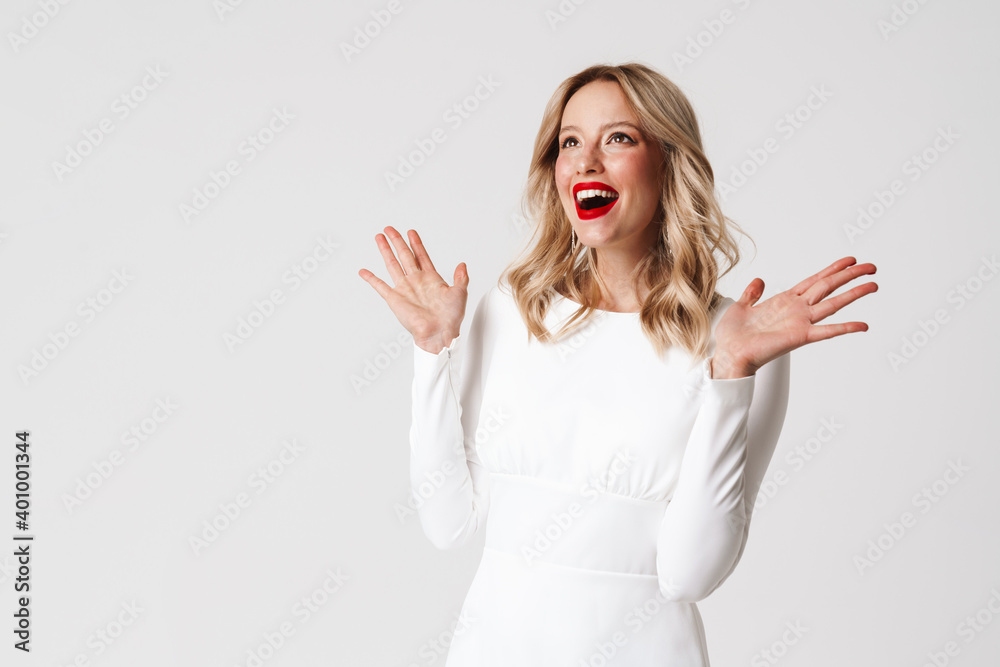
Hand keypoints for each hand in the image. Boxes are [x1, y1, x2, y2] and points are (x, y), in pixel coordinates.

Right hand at [358, 226, 468, 353]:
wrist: (440, 333)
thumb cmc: (450, 318)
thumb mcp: (460, 293)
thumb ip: (461, 278)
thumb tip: (463, 264)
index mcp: (431, 278)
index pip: (421, 255)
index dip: (416, 243)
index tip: (411, 232)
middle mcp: (416, 281)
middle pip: (404, 255)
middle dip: (397, 241)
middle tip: (389, 229)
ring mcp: (404, 289)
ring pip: (392, 264)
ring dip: (385, 251)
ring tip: (379, 238)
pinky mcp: (395, 299)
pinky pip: (380, 286)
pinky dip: (371, 279)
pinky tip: (363, 271)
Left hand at [711, 257, 877, 378]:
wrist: (729, 353)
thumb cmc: (733, 336)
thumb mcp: (741, 307)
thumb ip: (752, 293)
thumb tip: (759, 280)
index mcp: (784, 301)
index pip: (814, 281)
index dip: (832, 270)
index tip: (849, 260)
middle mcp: (796, 310)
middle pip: (829, 287)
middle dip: (850, 276)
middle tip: (871, 267)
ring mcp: (800, 322)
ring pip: (833, 303)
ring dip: (853, 293)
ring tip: (873, 284)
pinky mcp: (799, 336)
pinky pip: (827, 331)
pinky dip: (845, 328)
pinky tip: (863, 325)